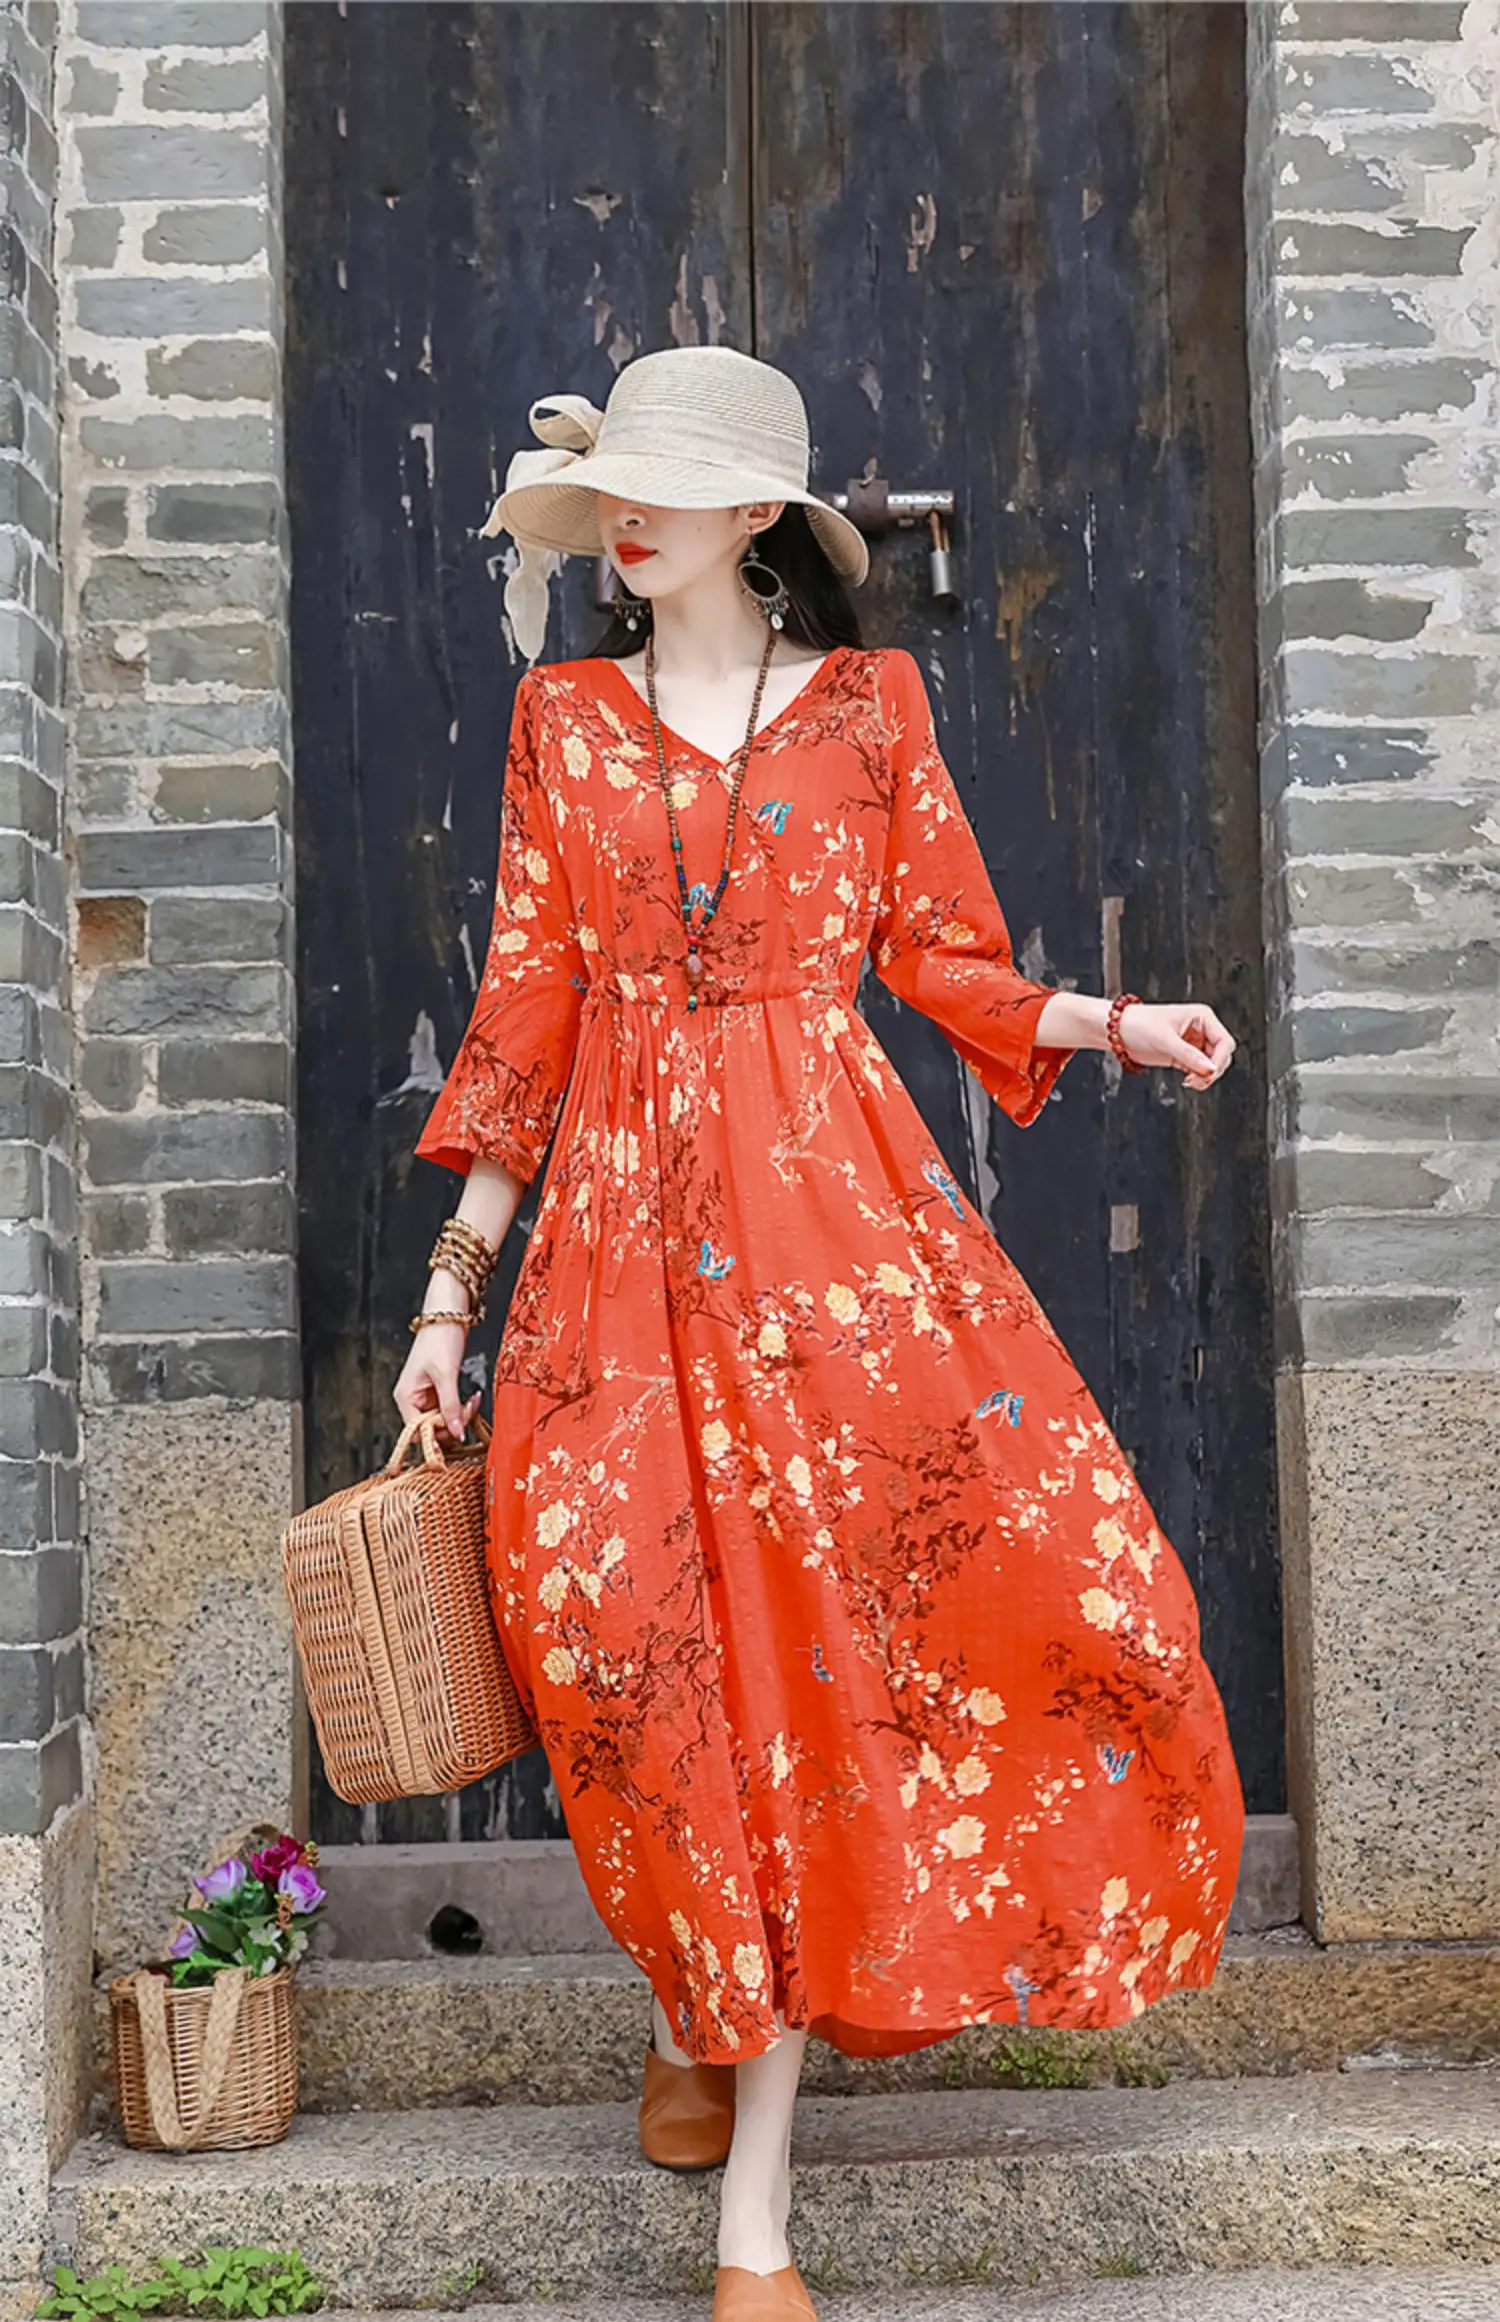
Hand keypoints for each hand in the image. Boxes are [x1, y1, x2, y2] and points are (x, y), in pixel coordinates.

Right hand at [394, 1321, 481, 1439]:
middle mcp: (413, 1399)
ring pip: (444, 1420)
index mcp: (406, 1397)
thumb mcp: (446, 1374)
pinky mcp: (439, 1391)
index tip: (457, 1429)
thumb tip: (456, 1432)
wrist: (449, 1315)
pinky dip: (463, 1408)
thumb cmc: (440, 1338)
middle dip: (453, 1424)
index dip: (437, 1434)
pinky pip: (450, 1409)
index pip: (417, 1431)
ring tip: (473, 1402)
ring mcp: (426, 1396)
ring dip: (461, 1416)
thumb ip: (451, 1405)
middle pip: (431, 1428)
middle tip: (469, 1411)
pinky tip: (473, 1399)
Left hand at [1116, 1001, 1234, 1089]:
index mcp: (1202, 1016)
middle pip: (1221, 1055)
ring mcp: (1193, 1043)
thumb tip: (1210, 1069)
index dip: (1219, 1059)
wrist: (1116, 1032)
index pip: (1224, 1041)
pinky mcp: (1183, 1056)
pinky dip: (1197, 1078)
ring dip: (1205, 1076)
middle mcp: (1200, 1029)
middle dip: (1213, 1070)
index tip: (1209, 1071)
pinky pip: (1199, 1070)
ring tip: (1191, 1082)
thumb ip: (1188, 1055)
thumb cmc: (1138, 1024)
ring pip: (1211, 1065)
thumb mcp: (1165, 1039)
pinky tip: (1188, 1081)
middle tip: (1199, 1080)